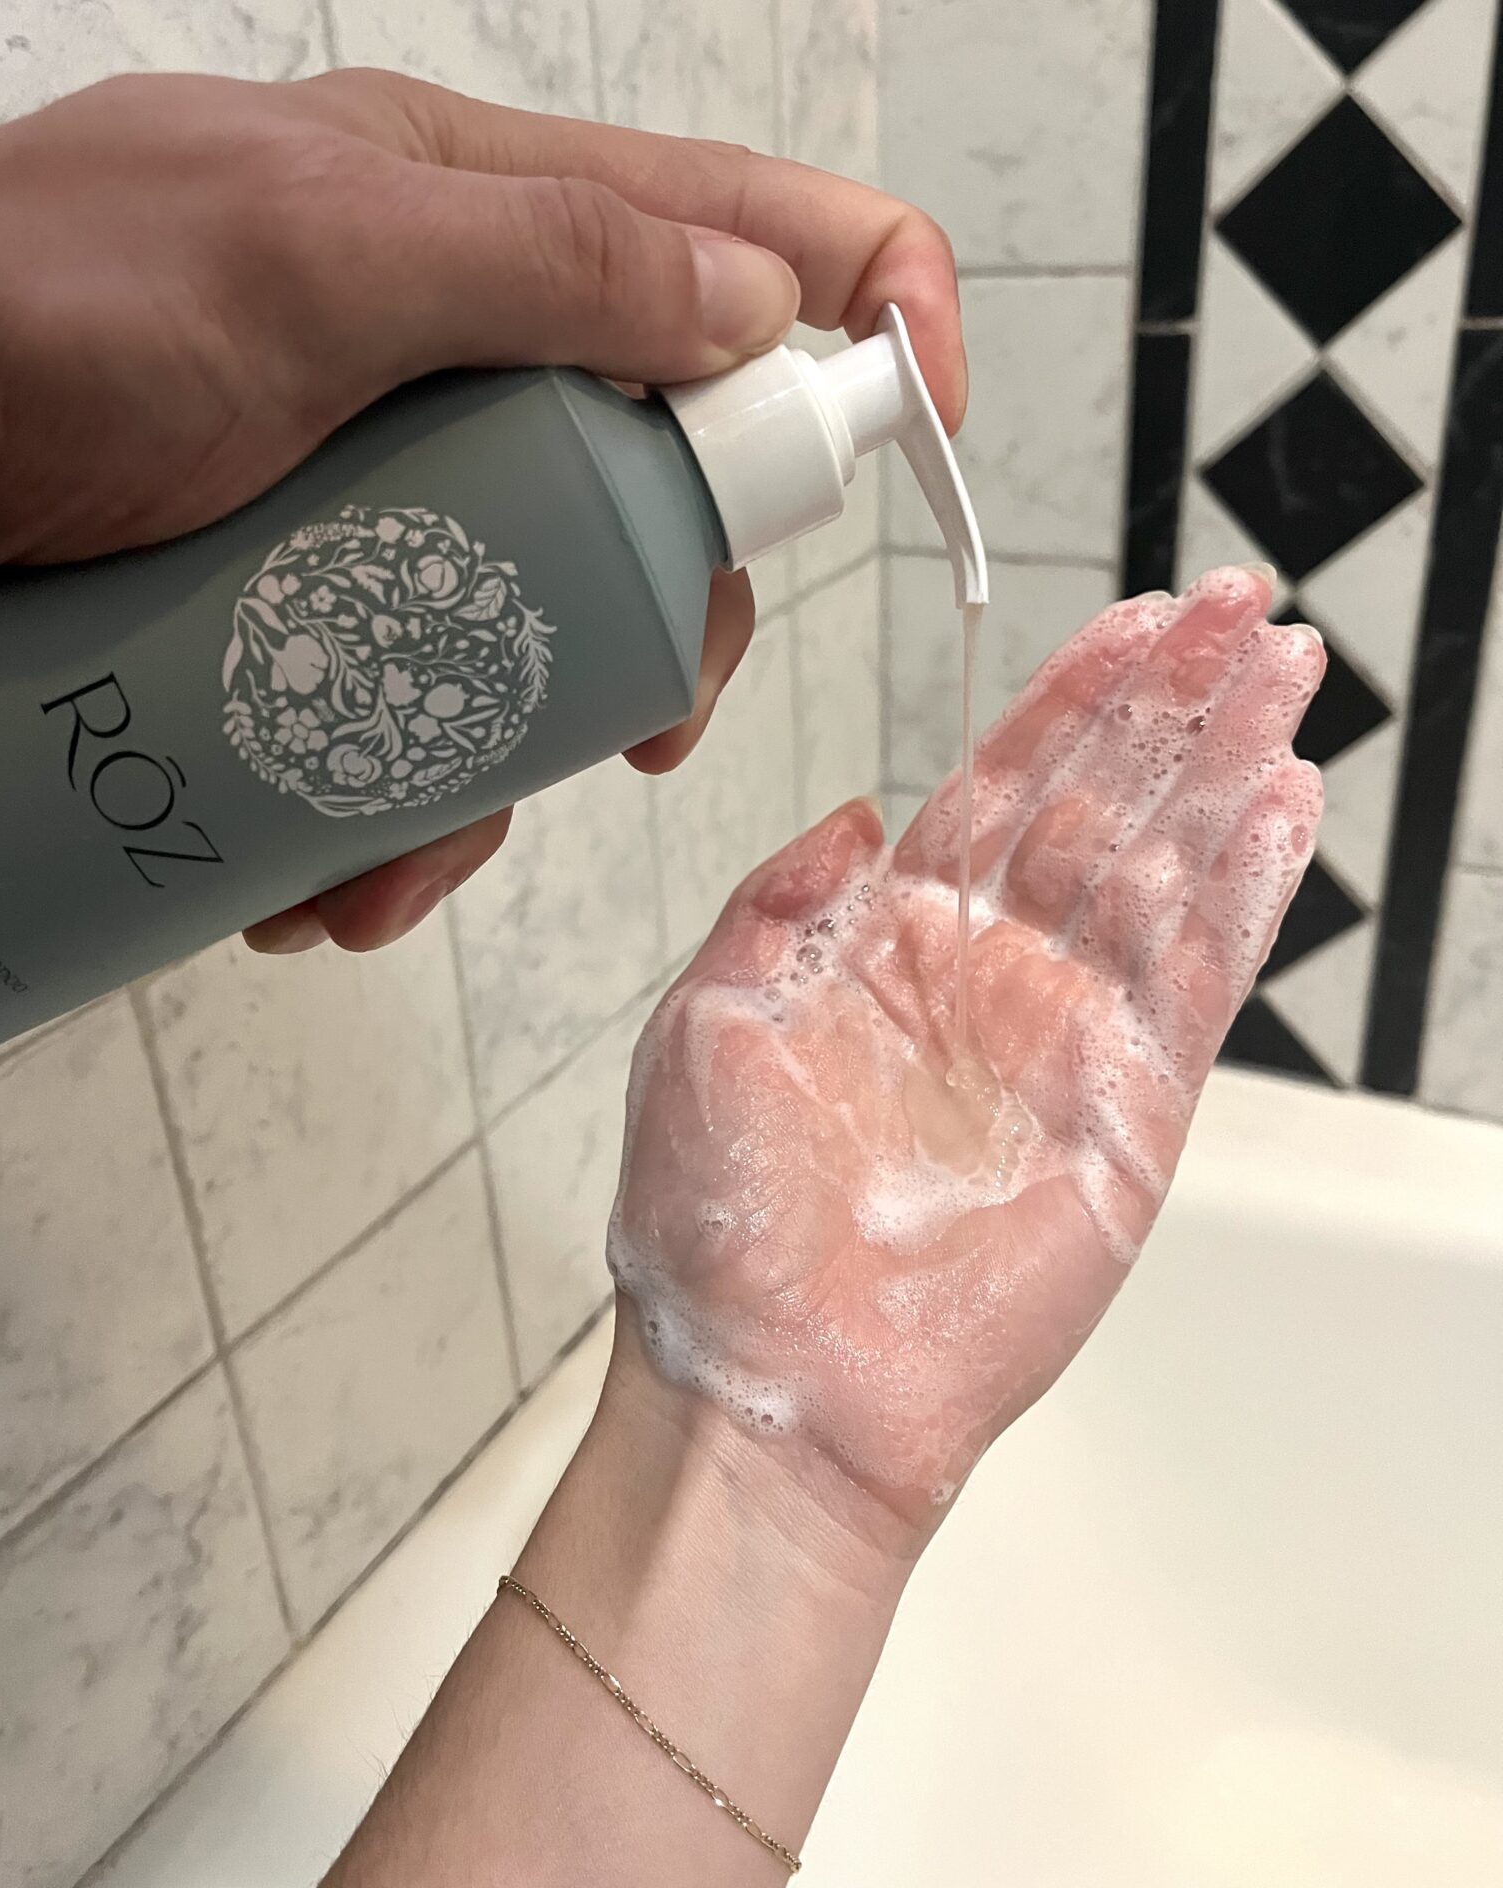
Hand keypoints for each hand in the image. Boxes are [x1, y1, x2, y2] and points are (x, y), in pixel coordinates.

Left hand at [0, 69, 963, 951]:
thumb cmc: (33, 311)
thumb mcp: (305, 253)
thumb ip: (549, 260)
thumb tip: (766, 308)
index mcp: (481, 216)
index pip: (752, 231)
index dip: (869, 316)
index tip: (919, 445)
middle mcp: (456, 346)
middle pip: (672, 481)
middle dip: (672, 621)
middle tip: (630, 729)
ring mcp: (385, 482)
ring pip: (548, 625)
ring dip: (506, 764)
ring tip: (396, 861)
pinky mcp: (313, 595)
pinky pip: (423, 703)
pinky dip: (397, 809)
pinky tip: (328, 875)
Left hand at [608, 567, 1324, 1544]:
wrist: (773, 1384)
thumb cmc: (718, 1226)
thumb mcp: (706, 1020)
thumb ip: (782, 900)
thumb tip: (861, 811)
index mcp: (892, 940)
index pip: (1000, 784)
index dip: (1069, 697)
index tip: (1132, 619)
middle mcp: (991, 975)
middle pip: (1104, 803)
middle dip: (1172, 701)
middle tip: (1243, 607)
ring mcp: (1067, 1039)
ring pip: (1166, 868)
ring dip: (1228, 767)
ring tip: (1284, 672)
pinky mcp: (1129, 1114)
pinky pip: (1197, 979)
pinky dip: (1245, 890)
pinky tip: (1283, 805)